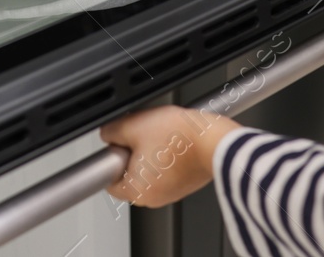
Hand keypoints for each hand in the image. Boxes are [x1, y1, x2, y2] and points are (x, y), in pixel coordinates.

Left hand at [100, 105, 240, 207]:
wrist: (216, 140)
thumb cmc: (181, 137)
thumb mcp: (134, 125)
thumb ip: (112, 132)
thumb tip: (107, 134)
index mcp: (136, 191)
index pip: (109, 178)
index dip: (114, 155)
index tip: (122, 143)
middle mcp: (152, 199)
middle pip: (130, 174)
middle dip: (134, 153)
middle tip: (145, 136)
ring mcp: (170, 193)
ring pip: (149, 170)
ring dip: (152, 154)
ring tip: (163, 137)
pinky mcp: (184, 185)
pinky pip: (166, 171)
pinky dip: (168, 157)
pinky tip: (175, 143)